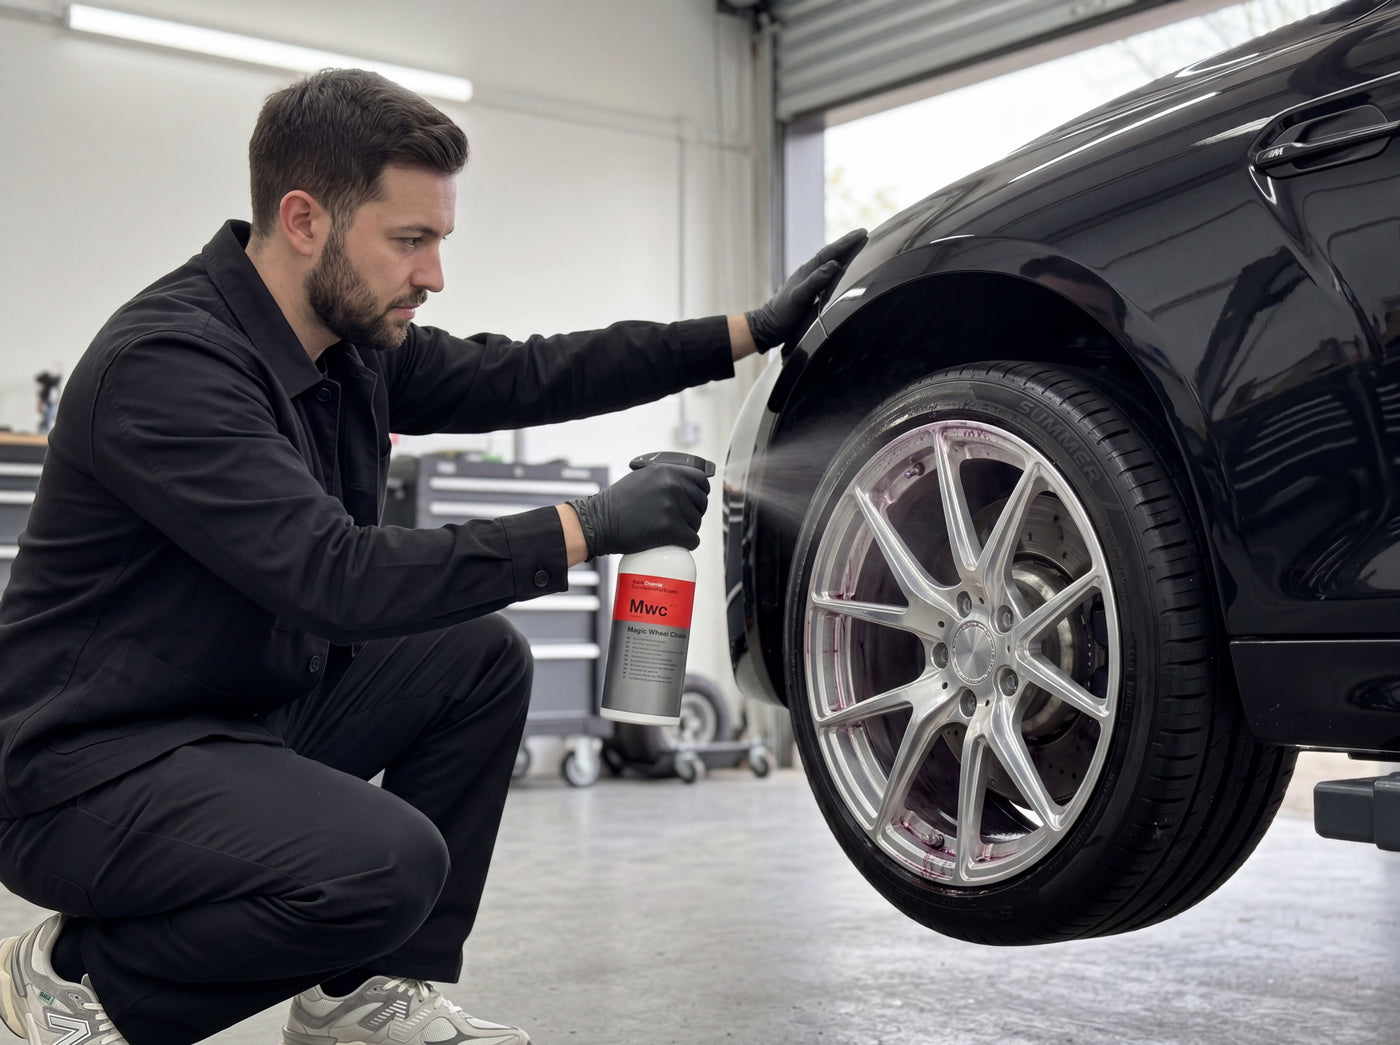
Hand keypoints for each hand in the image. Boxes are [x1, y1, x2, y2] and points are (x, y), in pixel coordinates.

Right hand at [568, 462, 709, 557]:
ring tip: (672, 531)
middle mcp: (672, 485)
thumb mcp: (643, 477)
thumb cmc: (617, 503)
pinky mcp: (669, 528)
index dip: (700, 493)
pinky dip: (687, 544)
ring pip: (696, 523)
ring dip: (688, 529)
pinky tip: (677, 543)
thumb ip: (664, 477)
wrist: (599, 522)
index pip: (701, 480)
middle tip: (681, 521)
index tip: (695, 501)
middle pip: (701, 504)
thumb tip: (686, 485)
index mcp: (667, 471)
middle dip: (694, 513)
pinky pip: (692, 539)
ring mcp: (671, 507)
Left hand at [745, 228, 867, 351]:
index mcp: (808, 271)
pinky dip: (837, 268)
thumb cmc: (784, 314)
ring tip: (857, 247)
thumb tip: (833, 264)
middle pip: (831, 254)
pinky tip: (841, 270)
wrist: (768, 327)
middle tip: (863, 234)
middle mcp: (809, 273)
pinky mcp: (809, 291)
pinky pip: (826, 274)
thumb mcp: (799, 298)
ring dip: (843, 254)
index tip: (862, 232)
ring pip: (829, 262)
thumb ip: (815, 281)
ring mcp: (808, 281)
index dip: (846, 242)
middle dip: (847, 243)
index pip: (830, 252)